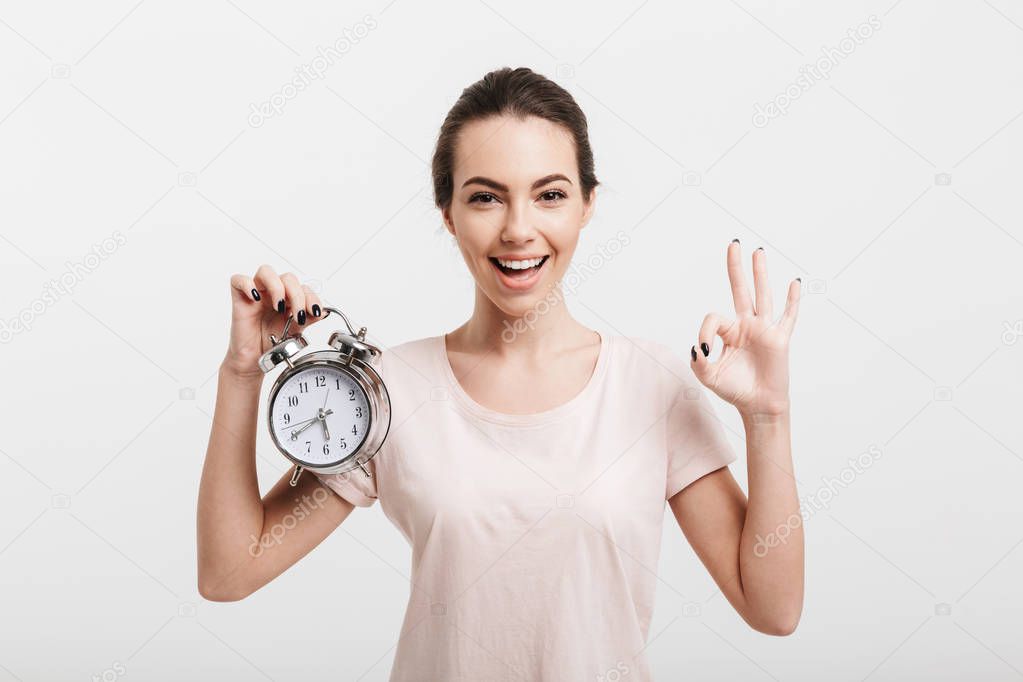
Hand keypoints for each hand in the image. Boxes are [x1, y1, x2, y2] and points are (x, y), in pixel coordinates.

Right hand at [222, 265, 325, 379]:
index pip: (303, 287)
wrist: (255, 359)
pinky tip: (255, 299)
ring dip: (277, 287)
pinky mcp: (239, 298)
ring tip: (279, 306)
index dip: (312, 297)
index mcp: (289, 297)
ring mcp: (256, 292)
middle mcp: (273, 292)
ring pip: (266, 271)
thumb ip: (308, 319)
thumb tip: (323, 312)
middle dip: (297, 295)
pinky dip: (247, 285)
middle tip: (298, 315)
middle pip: (288, 277)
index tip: (315, 312)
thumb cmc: (272, 342)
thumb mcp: (295, 331)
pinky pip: (238, 280)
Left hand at [689, 241, 800, 417]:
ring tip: (758, 252)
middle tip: (734, 244)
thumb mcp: (708, 376)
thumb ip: (698, 361)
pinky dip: (791, 301)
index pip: (714, 317)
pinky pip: (787, 316)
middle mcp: (746, 325)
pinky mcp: (779, 339)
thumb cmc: (734, 390)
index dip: (706, 330)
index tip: (706, 349)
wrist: (758, 406)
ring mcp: (764, 330)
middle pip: (741, 289)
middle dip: (736, 267)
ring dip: (760, 274)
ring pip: (762, 295)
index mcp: (729, 332)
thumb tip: (698, 345)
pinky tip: (793, 283)